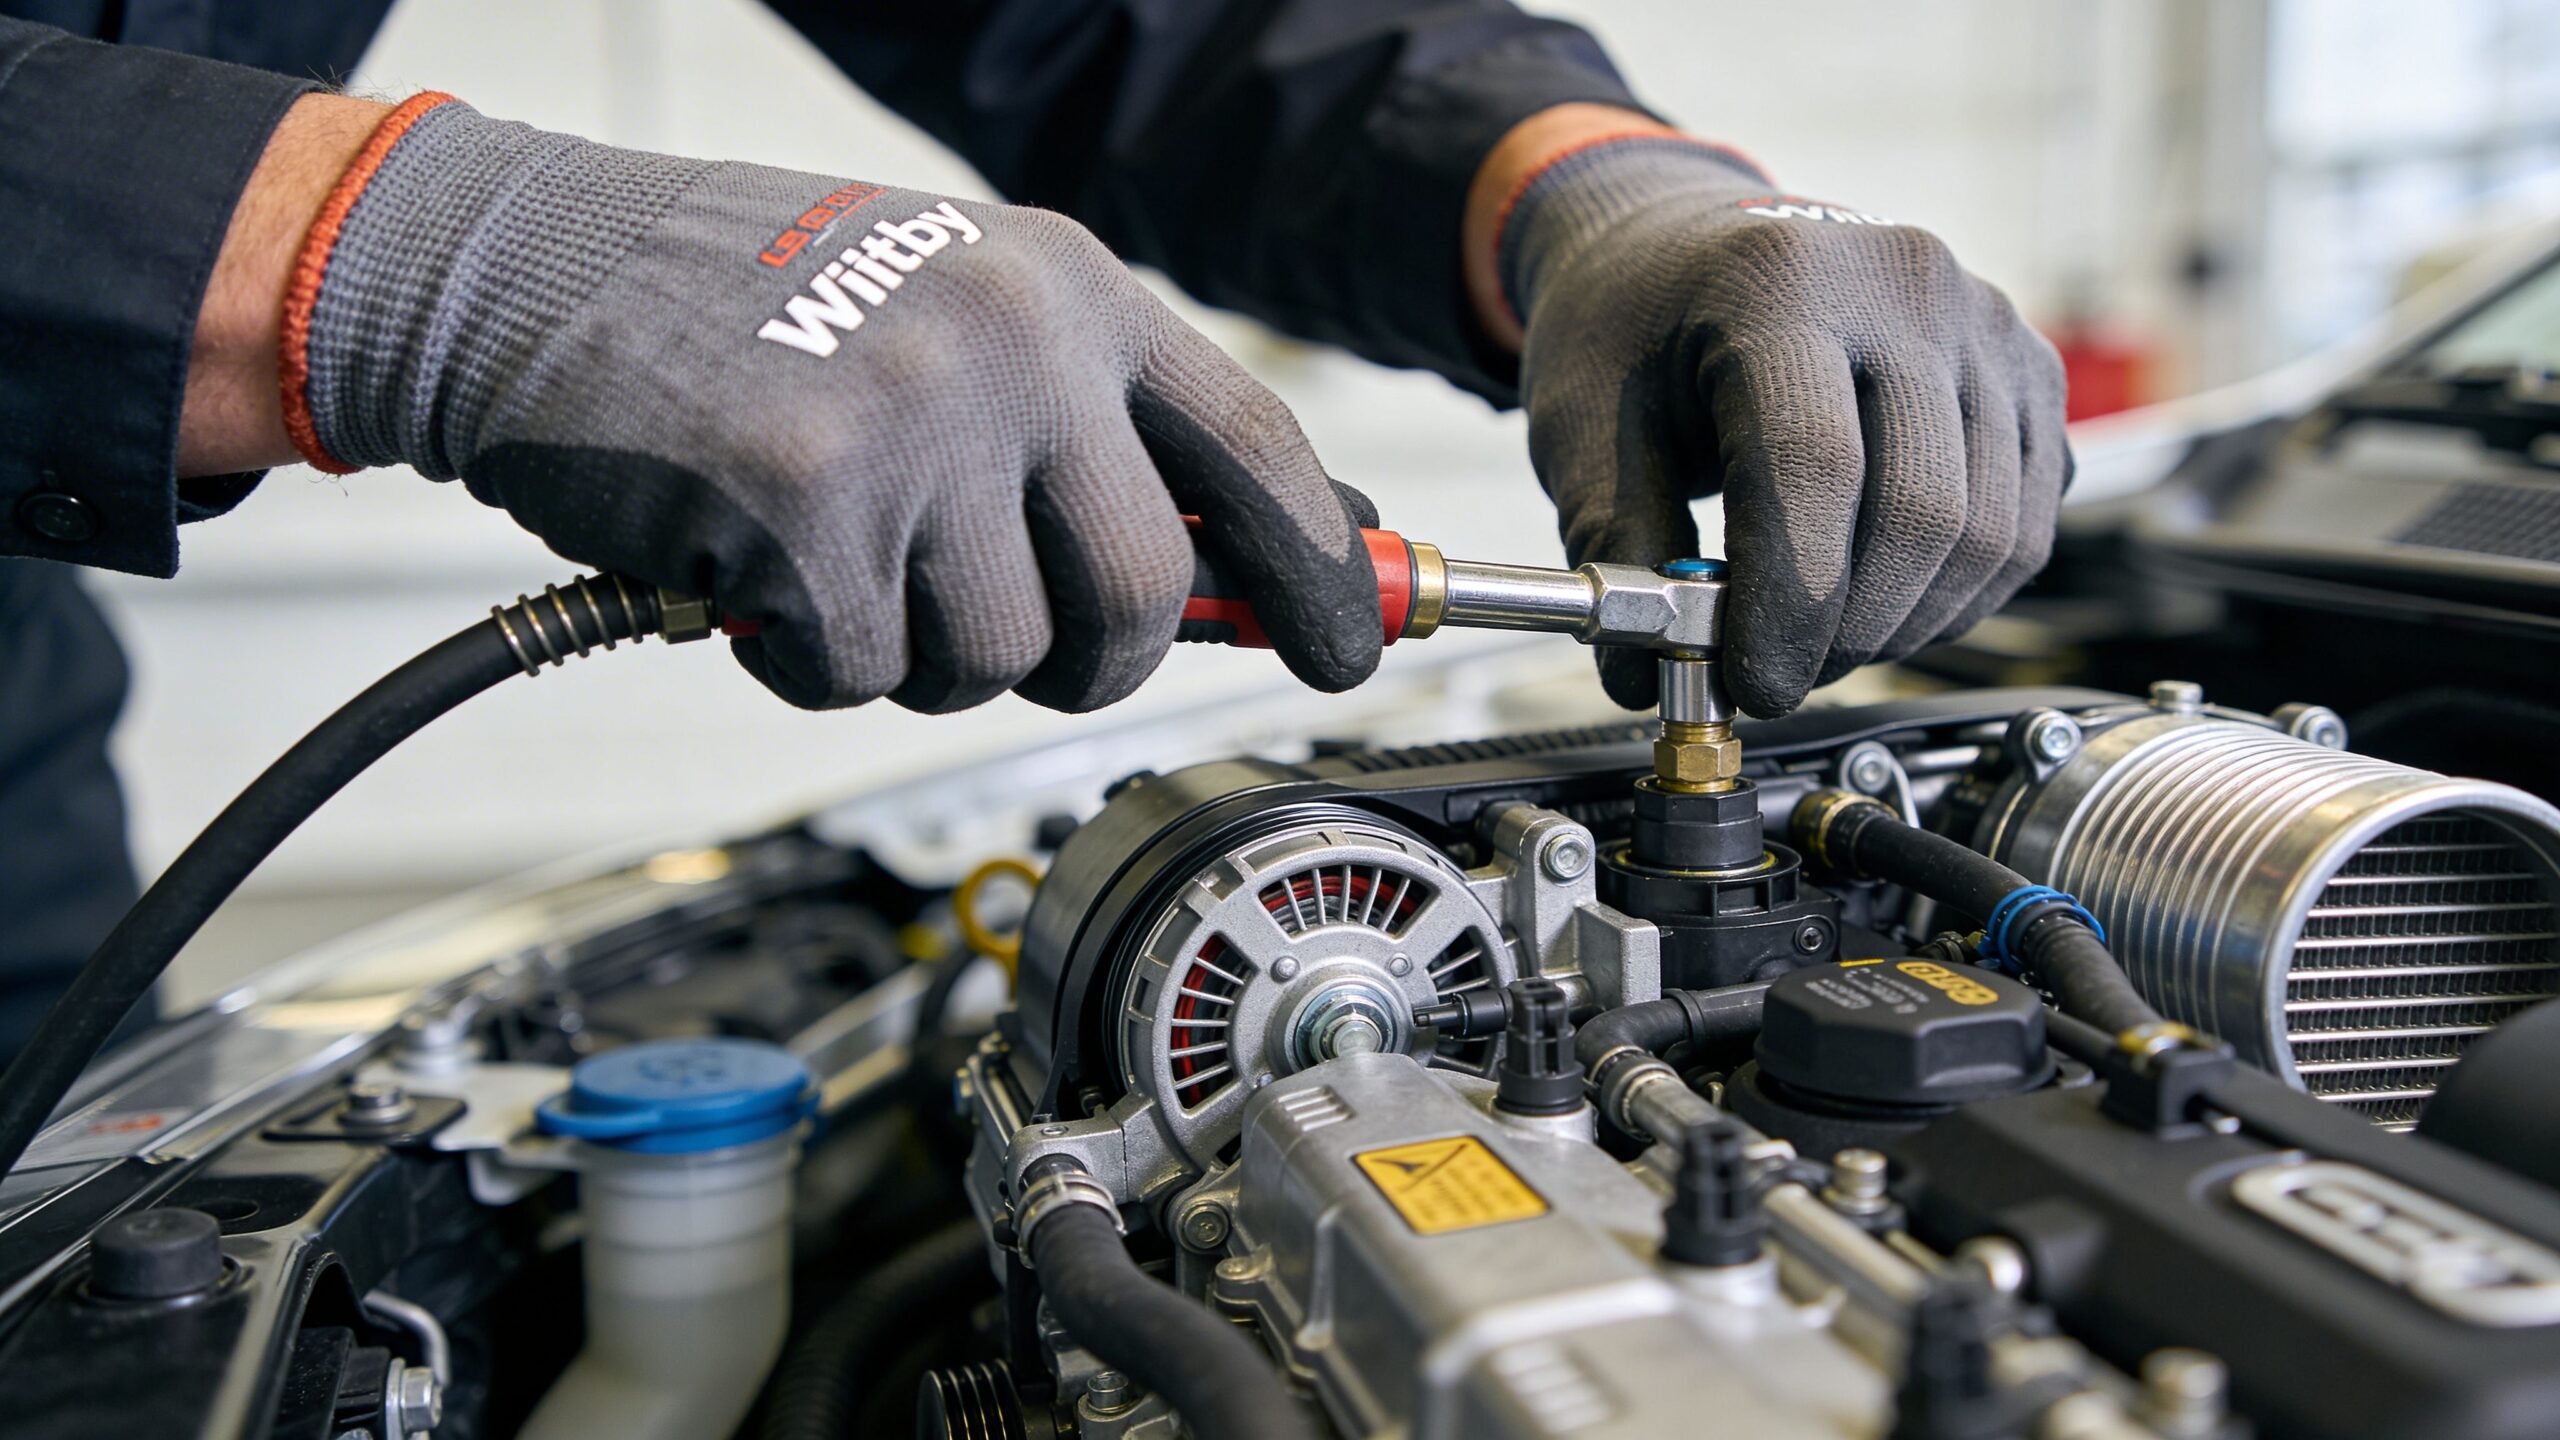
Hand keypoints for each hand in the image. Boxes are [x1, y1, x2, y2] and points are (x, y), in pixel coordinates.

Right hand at [278, 98, 1380, 711]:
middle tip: (1008, 638)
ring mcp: (914, 422)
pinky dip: (805, 661)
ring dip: (914, 650)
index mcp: (1070, 291)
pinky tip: (755, 570)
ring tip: (835, 556)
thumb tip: (1248, 563)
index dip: (1325, 569)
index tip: (1350, 644)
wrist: (524, 264)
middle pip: (1140, 600)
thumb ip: (1093, 430)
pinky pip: (860, 675)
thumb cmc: (743, 304)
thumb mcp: (957, 315)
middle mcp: (1015, 347)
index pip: (1258, 451)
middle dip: (1083, 659)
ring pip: (993, 656)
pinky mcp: (807, 506)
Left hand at [1478, 117, 2069, 715]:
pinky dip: (1957, 594)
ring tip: (1822, 639)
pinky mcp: (2030, 369)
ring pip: (1990, 536)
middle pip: (1921, 513)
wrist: (1688, 246)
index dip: (1788, 605)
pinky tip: (1882, 599)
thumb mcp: (1581, 422)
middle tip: (1781, 672)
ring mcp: (1983, 322)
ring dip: (1905, 626)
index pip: (1815, 468)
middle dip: (1848, 632)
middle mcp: (1904, 286)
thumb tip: (1650, 676)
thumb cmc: (1634, 327)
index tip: (1751, 681)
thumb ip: (1616, 547)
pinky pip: (2026, 525)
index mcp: (1780, 281)